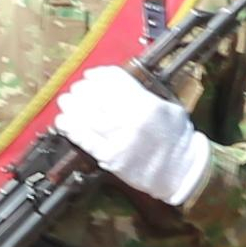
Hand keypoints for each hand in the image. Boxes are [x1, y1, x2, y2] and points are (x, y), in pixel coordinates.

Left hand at [51, 66, 214, 201]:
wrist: (182, 171)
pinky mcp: (112, 158)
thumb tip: (116, 83)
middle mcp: (132, 120)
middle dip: (82, 90)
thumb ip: (143, 95)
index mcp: (147, 105)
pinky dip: (72, 130)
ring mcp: (120, 140)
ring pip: (88, 118)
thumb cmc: (176, 138)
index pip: (116, 82)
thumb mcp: (168, 107)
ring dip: (72, 107)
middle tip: (76, 88)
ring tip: (65, 101)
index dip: (99, 75)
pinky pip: (87, 141)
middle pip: (98, 98)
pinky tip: (63, 122)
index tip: (91, 75)